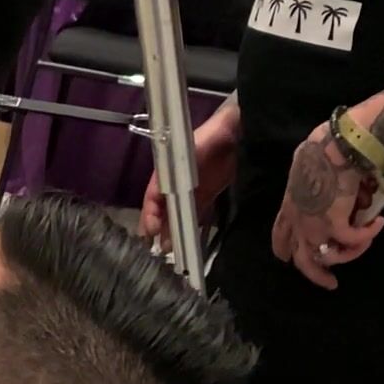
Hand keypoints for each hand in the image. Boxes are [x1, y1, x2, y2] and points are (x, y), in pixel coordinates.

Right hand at [142, 102, 241, 243]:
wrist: (233, 134)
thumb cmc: (206, 140)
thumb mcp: (184, 154)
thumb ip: (173, 173)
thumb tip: (161, 194)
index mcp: (164, 174)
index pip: (152, 197)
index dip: (149, 215)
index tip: (150, 231)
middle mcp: (174, 184)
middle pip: (162, 209)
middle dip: (158, 228)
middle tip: (157, 247)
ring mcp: (190, 191)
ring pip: (177, 214)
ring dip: (173, 231)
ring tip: (170, 249)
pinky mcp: (207, 196)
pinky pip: (196, 214)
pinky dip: (190, 226)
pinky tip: (187, 240)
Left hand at [270, 121, 383, 286]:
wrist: (338, 145)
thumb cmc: (325, 146)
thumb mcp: (307, 166)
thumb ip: (312, 183)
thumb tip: (329, 189)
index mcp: (289, 205)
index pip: (280, 237)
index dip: (286, 251)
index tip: (291, 260)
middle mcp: (297, 220)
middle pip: (301, 260)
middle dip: (317, 275)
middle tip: (332, 283)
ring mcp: (313, 225)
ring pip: (329, 257)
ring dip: (352, 253)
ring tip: (368, 238)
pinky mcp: (334, 225)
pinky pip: (353, 241)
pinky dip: (368, 234)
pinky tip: (379, 222)